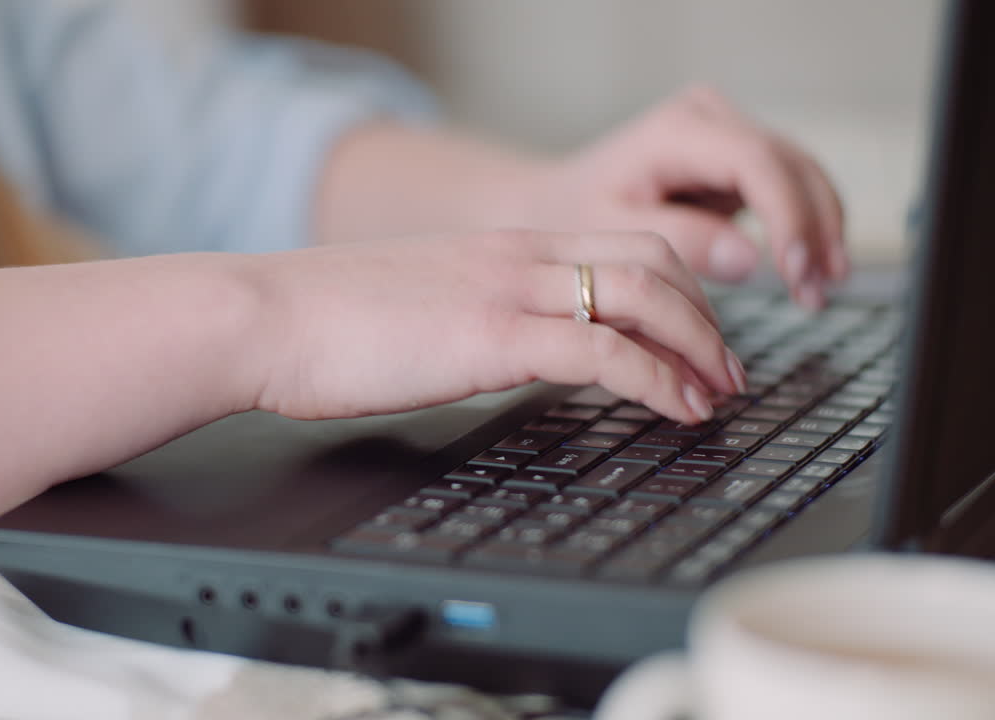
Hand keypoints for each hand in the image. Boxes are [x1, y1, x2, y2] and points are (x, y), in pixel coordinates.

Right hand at [241, 230, 745, 423]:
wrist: (267, 315)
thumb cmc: (327, 323)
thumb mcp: (422, 306)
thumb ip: (477, 316)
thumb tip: (507, 350)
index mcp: (503, 246)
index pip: (622, 244)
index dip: (680, 290)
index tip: (698, 335)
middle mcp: (519, 254)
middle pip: (655, 262)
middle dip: (708, 318)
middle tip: (728, 370)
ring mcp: (509, 289)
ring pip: (647, 296)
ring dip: (700, 348)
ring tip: (719, 393)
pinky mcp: (494, 334)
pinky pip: (605, 350)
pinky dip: (659, 380)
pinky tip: (678, 409)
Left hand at [519, 86, 846, 307]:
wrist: (558, 201)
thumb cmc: (576, 214)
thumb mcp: (616, 232)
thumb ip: (683, 240)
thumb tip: (751, 259)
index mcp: (677, 130)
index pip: (756, 161)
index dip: (786, 215)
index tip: (795, 270)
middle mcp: (710, 119)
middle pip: (790, 164)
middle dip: (813, 229)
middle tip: (819, 291)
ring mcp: (729, 134)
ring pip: (802, 174)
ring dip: (821, 231)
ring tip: (823, 288)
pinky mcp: (739, 160)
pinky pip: (790, 189)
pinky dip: (807, 229)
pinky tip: (813, 273)